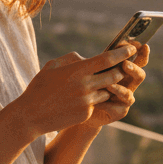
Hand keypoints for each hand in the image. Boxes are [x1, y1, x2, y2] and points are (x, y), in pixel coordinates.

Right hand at [7, 45, 137, 137]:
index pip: (107, 59)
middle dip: (120, 70)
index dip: (122, 53)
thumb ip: (73, 59)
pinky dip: (94, 99)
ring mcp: (87, 100)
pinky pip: (97, 103)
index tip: (132, 48)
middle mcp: (85, 85)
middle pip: (114, 75)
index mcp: (78, 70)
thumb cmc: (40, 87)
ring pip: (108, 90)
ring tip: (97, 84)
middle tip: (123, 66)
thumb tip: (87, 58)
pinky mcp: (86, 113)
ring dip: (107, 86)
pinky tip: (80, 100)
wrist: (30, 115)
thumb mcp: (53, 66)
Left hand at [84, 41, 149, 127]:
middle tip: (125, 64)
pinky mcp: (119, 111)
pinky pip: (118, 108)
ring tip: (108, 85)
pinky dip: (108, 104)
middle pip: (140, 75)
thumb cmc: (85, 84)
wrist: (80, 107)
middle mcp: (127, 84)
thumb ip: (97, 61)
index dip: (142, 53)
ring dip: (120, 89)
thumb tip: (96, 53)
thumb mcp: (90, 69)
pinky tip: (97, 102)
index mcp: (123, 70)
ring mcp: (124, 99)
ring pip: (129, 94)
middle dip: (134, 69)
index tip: (141, 45)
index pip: (137, 59)